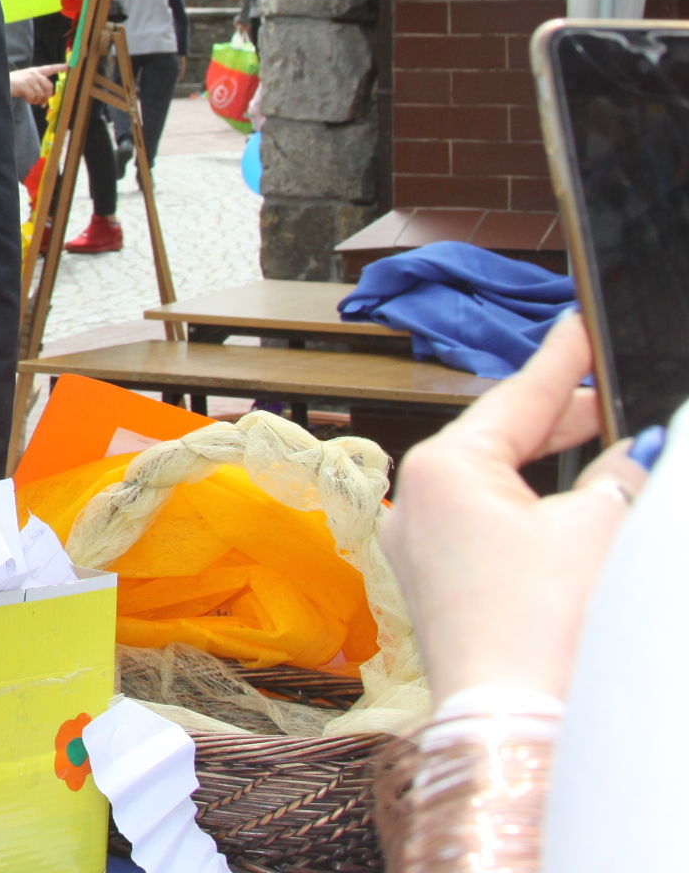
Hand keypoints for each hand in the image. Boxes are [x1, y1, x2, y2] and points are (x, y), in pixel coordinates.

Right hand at [11, 64, 66, 104]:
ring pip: (41, 94)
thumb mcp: (26, 80)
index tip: (67, 66)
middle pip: (49, 86)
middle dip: (47, 97)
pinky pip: (34, 97)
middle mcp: (34, 73)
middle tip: (43, 104)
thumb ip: (37, 84)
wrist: (1, 83)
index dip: (58, 68)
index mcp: (35, 71)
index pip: (49, 68)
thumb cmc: (14, 84)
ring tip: (30, 100)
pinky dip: (30, 101)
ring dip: (37, 101)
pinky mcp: (25, 85)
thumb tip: (46, 97)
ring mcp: (29, 79)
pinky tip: (25, 99)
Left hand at [383, 314, 649, 702]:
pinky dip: (531, 512)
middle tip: (605, 388)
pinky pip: (487, 527)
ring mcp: (418, 548)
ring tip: (601, 444)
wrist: (516, 722)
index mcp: (442, 468)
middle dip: (558, 418)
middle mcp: (415, 502)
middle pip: (498, 439)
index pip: (515, 397)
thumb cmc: (544, 628)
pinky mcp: (438, 588)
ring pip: (494, 485)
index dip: (558, 361)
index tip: (577, 326)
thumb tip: (634, 455)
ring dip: (548, 468)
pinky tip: (571, 510)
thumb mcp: (599, 529)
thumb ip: (618, 476)